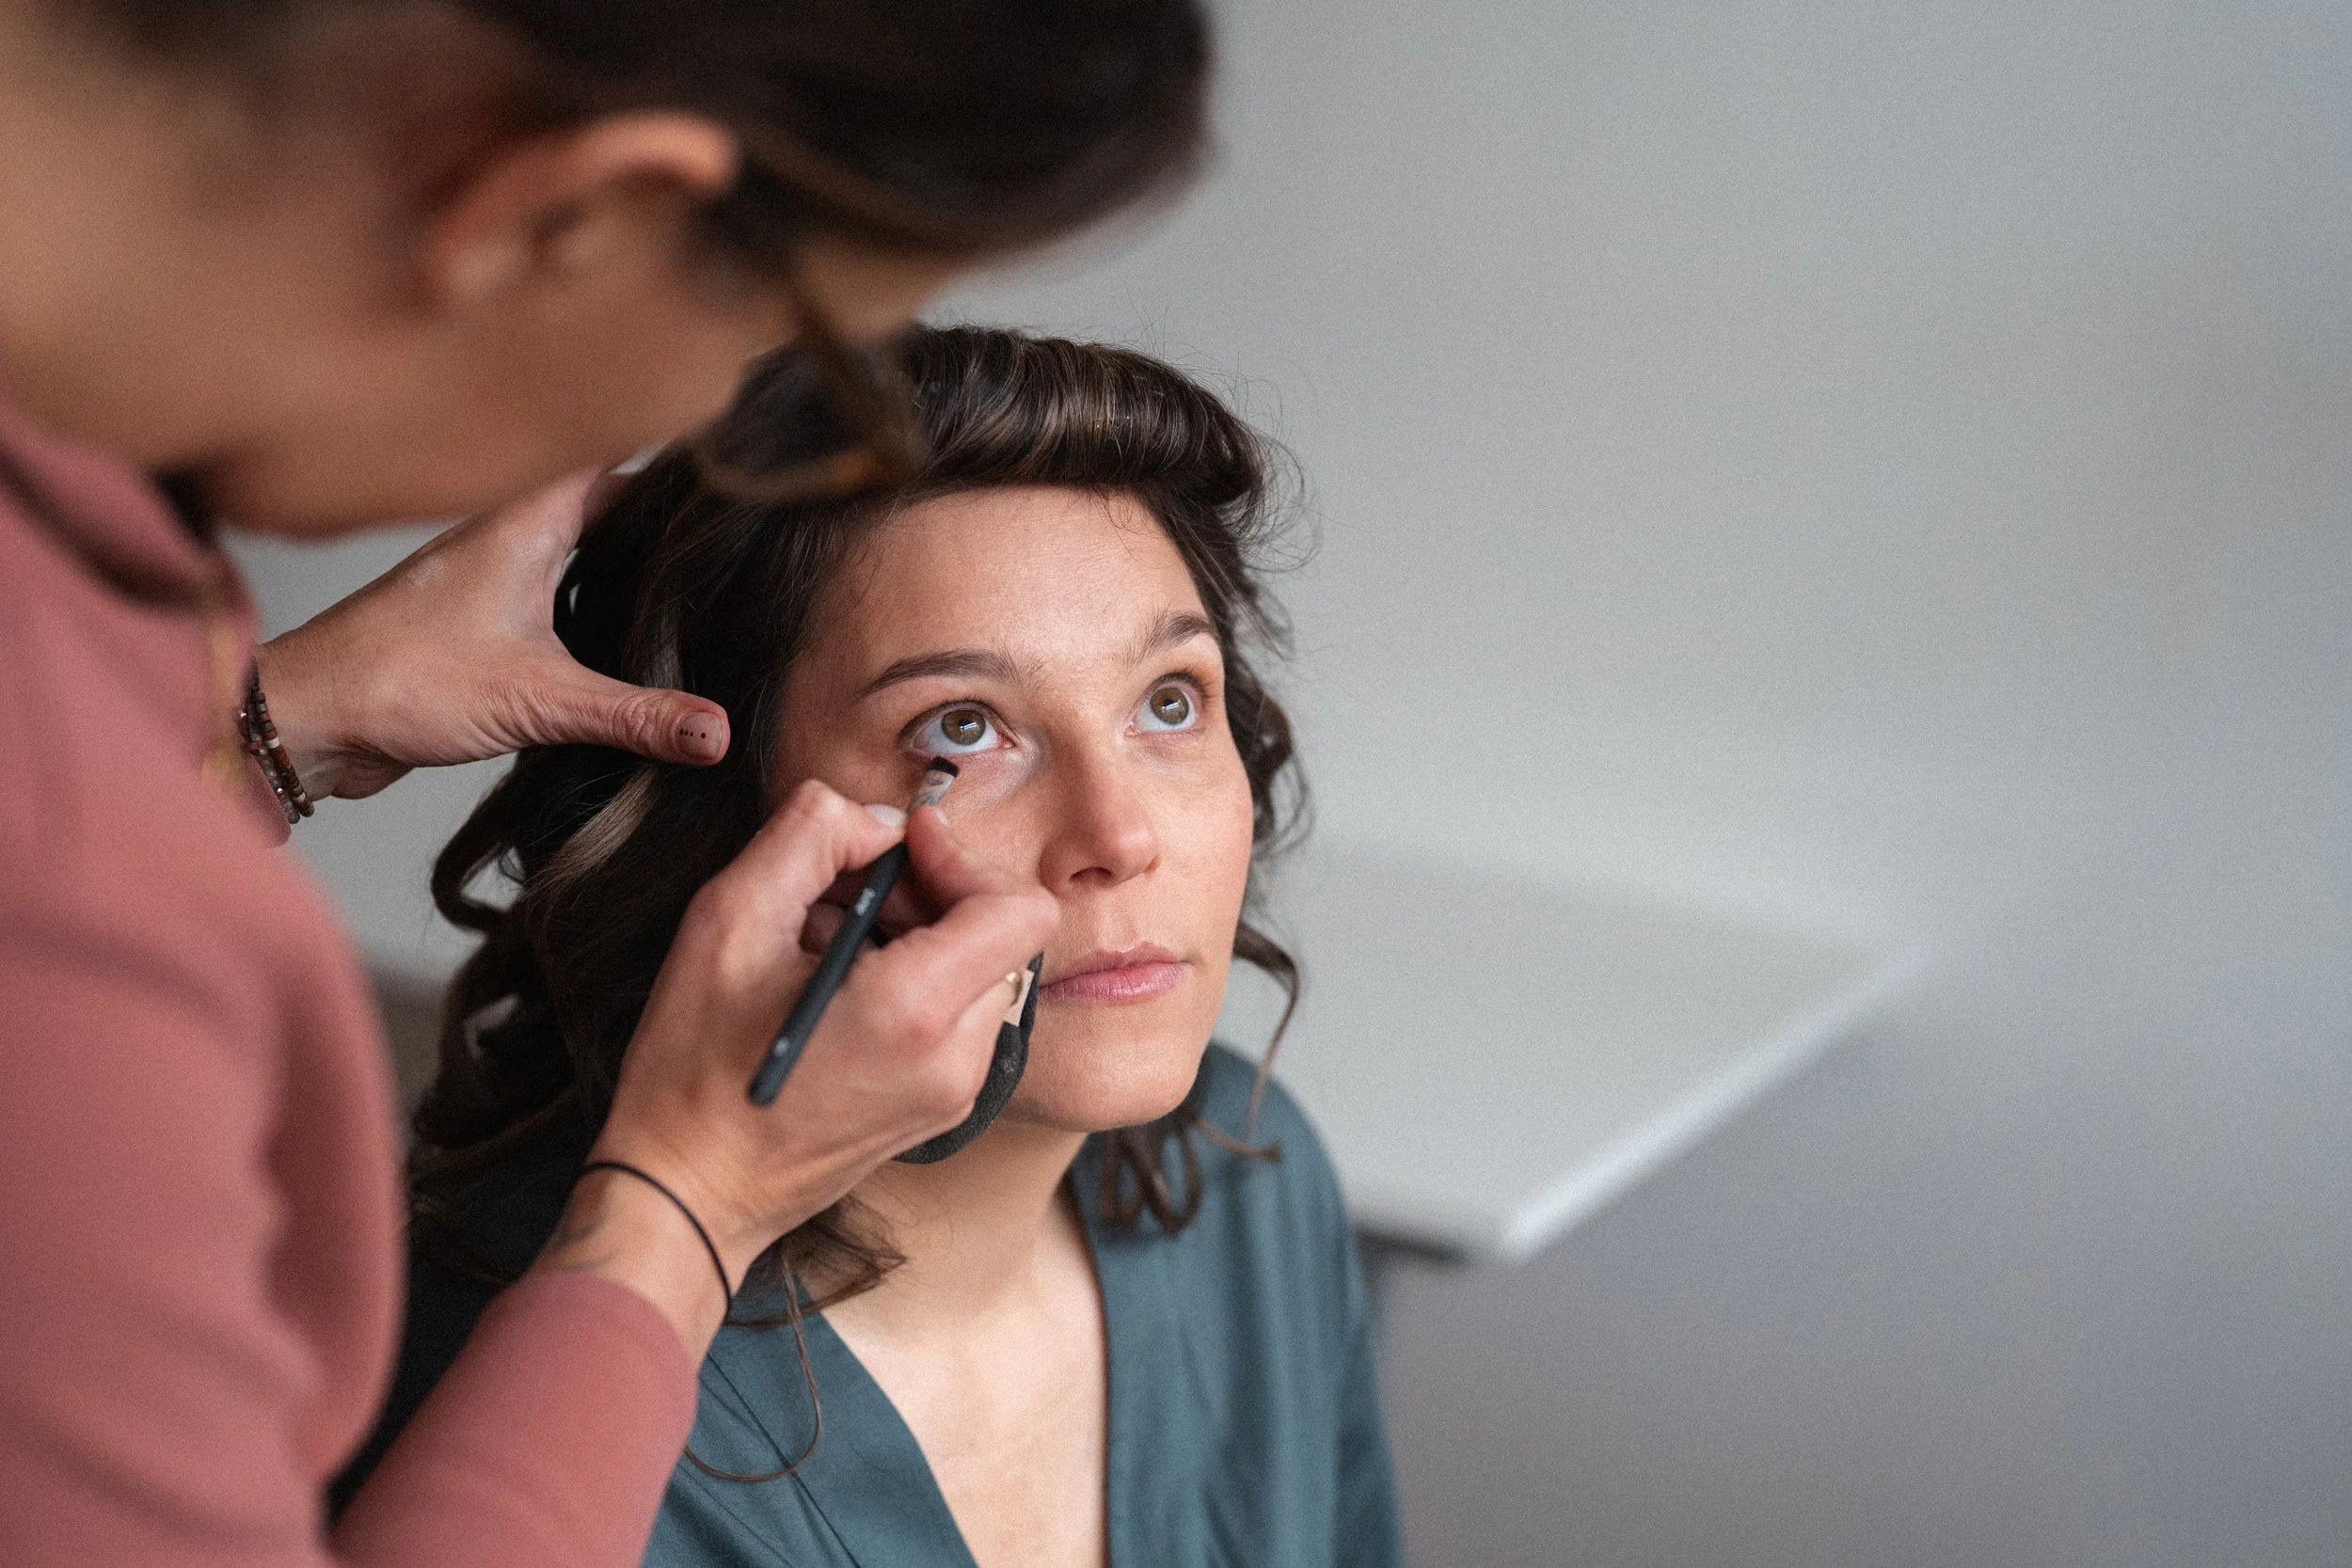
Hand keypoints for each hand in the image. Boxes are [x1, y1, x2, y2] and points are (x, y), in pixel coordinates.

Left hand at [252, 470, 729, 799]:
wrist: (309, 719)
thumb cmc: (396, 680)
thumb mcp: (539, 701)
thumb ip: (636, 715)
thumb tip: (718, 732)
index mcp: (527, 519)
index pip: (624, 467)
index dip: (681, 476)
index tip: (741, 485)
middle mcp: (508, 533)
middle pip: (608, 505)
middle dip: (665, 526)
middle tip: (734, 548)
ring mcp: (491, 575)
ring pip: (579, 549)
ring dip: (626, 567)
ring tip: (696, 591)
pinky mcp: (479, 621)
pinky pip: (552, 594)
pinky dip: (592, 606)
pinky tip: (624, 642)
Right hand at [540, 781, 1055, 1352]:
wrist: (689, 1195)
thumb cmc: (695, 1073)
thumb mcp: (729, 920)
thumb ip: (811, 836)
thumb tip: (878, 819)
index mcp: (915, 1011)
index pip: (1018, 908)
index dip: (963, 858)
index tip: (902, 846)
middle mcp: (956, 1059)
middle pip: (1002, 935)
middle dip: (934, 893)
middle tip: (849, 890)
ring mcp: (955, 1092)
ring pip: (983, 972)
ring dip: (921, 935)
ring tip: (830, 940)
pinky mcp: (941, 1108)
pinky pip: (961, 1017)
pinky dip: (917, 981)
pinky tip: (840, 984)